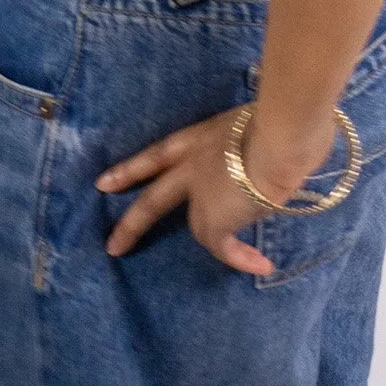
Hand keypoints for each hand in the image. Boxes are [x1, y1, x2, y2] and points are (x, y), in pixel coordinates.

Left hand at [94, 105, 329, 273]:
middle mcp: (193, 165)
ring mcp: (199, 195)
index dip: (134, 167)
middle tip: (112, 246)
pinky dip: (242, 258)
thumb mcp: (258, 124)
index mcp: (201, 136)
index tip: (105, 181)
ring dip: (224, 240)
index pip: (160, 152)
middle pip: (154, 198)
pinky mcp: (212, 222)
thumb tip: (276, 152)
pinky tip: (260, 265)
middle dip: (132, 223)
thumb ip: (255, 141)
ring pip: (199, 227)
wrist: (278, 137)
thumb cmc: (279, 119)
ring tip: (249, 260)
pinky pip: (225, 248)